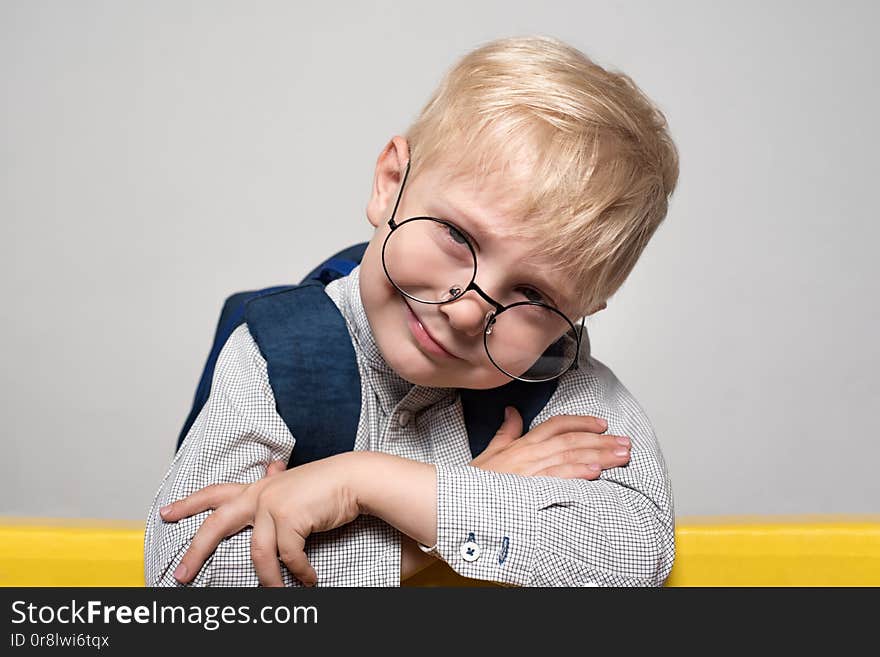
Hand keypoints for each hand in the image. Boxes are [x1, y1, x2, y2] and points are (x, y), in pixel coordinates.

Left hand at [159, 454, 361, 586]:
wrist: (353, 478)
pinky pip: (289, 557)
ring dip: (269, 581)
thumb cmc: (326, 485)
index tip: (165, 514)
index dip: (189, 504)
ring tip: (276, 596)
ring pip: (258, 554)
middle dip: (196, 552)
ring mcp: (273, 505)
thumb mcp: (295, 484)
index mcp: (257, 488)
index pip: (214, 493)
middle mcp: (259, 495)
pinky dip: (300, 573)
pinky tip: (308, 581)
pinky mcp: (289, 518)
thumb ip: (278, 483)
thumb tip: (272, 467)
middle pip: (216, 524)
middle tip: (181, 576)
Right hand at [469, 407, 630, 478]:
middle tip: (625, 443)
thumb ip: (505, 432)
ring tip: (621, 456)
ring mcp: (530, 471)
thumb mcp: (489, 453)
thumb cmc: (474, 483)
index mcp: (522, 445)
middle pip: (571, 440)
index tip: (603, 425)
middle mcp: (529, 454)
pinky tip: (595, 472)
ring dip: (599, 455)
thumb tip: (512, 412)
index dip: (581, 422)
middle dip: (602, 441)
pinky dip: (577, 473)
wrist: (456, 501)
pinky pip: (557, 478)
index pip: (556, 425)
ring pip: (570, 456)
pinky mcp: (529, 489)